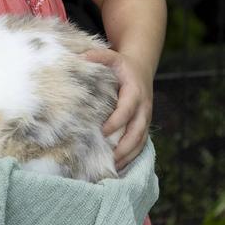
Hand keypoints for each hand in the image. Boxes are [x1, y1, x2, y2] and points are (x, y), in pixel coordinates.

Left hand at [82, 47, 152, 170]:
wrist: (141, 69)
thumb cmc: (121, 65)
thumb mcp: (111, 56)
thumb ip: (97, 56)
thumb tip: (80, 58)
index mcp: (135, 91)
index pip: (127, 110)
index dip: (116, 122)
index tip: (103, 132)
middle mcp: (143, 107)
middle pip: (137, 131)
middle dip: (124, 147)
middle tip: (109, 158)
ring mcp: (145, 118)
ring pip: (140, 141)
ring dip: (128, 156)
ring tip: (112, 168)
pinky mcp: (143, 125)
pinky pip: (141, 144)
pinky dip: (131, 156)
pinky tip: (118, 166)